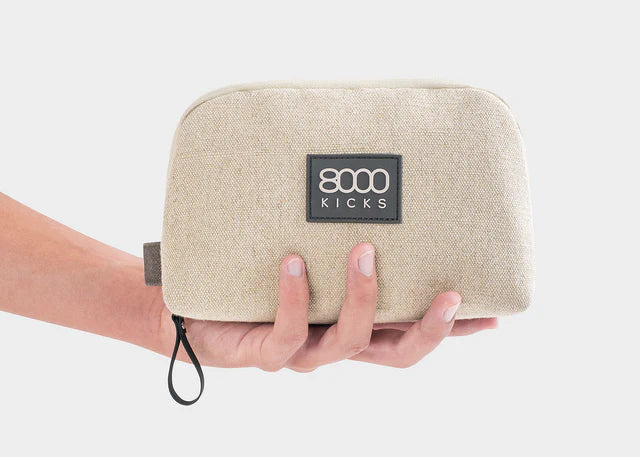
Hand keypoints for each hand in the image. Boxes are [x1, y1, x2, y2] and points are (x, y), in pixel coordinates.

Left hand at [157, 243, 497, 370]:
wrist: (195, 304)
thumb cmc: (254, 273)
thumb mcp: (305, 247)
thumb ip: (333, 231)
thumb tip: (362, 180)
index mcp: (353, 321)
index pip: (413, 331)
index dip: (452, 329)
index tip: (491, 312)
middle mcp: (334, 341)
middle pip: (396, 355)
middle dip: (428, 329)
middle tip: (450, 293)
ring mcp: (303, 351)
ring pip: (348, 342)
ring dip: (362, 298)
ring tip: (362, 251)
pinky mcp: (266, 353)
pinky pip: (288, 334)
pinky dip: (294, 297)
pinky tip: (293, 261)